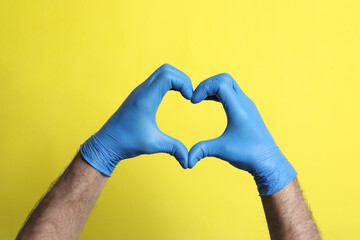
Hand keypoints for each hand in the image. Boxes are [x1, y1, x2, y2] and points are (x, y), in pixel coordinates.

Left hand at [81, 64, 192, 175]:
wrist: (107, 143)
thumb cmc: (128, 143)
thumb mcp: (154, 145)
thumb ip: (174, 149)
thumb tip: (189, 162)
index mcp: (146, 98)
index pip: (168, 76)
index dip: (184, 83)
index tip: (190, 99)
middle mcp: (142, 90)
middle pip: (166, 69)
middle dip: (183, 79)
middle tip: (190, 94)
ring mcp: (140, 91)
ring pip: (161, 72)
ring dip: (176, 80)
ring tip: (185, 95)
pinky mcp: (139, 95)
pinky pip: (156, 80)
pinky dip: (169, 83)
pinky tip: (174, 96)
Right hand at [188, 73, 296, 195]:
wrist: (268, 161)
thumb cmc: (248, 155)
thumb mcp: (222, 151)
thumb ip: (202, 151)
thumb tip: (187, 161)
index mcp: (238, 109)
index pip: (220, 84)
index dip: (203, 89)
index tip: (193, 102)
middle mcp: (244, 103)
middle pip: (224, 78)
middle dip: (207, 84)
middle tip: (195, 97)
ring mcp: (247, 105)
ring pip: (229, 84)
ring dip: (213, 87)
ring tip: (199, 99)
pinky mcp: (247, 109)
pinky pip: (232, 92)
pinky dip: (219, 93)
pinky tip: (209, 102)